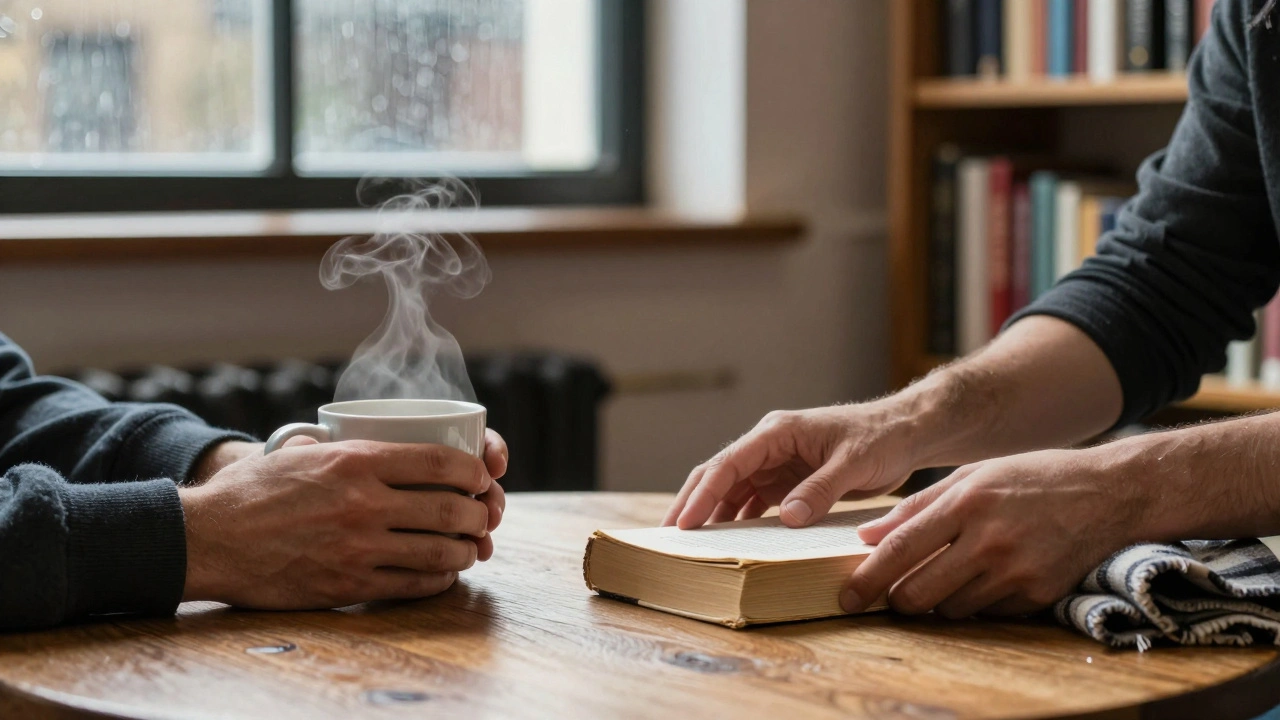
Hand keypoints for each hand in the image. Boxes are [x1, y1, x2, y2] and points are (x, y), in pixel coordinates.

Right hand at [180, 431, 508, 609]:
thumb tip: (375, 441)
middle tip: (483, 515)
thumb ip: (343, 445)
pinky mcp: (348, 584)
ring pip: (440, 552)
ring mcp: (358, 548)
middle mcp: (363, 503)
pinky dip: (439, 579)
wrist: (209, 539)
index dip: (474, 472)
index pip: (439, 462)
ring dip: (466, 550)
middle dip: (479, 514)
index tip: (481, 476)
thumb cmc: (252, 492)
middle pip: (450, 509)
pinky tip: (443, 572)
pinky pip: (413, 585)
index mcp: (356, 461)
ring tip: (470, 546)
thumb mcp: (301, 451)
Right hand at [664, 404, 915, 529]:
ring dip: (713, 515)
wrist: (905, 433)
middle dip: (693, 504)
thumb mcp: (853, 464)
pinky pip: (755, 502)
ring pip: (733, 491)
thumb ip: (820, 489)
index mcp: (778, 432)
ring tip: (692, 546)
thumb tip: (788, 517)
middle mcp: (770, 446)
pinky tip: (730, 543)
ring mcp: (778, 464)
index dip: (703, 494)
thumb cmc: (881, 439)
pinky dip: (740, 521)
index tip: (684, 522)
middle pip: (720, 475)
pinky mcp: (789, 481)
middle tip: (669, 536)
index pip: (729, 463)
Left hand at [841, 446, 1142, 617]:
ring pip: (950, 609)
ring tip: (949, 574)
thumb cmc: (1033, 478)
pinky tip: (986, 577)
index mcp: (966, 502)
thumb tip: (867, 535)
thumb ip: (916, 506)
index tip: (847, 596)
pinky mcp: (1039, 594)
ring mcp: (1016, 570)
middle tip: (891, 595)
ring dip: (938, 601)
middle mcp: (989, 539)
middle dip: (897, 600)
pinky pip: (987, 613)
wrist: (1110, 493)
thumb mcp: (971, 476)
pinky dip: (976, 602)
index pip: (901, 549)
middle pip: (919, 592)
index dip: (868, 578)